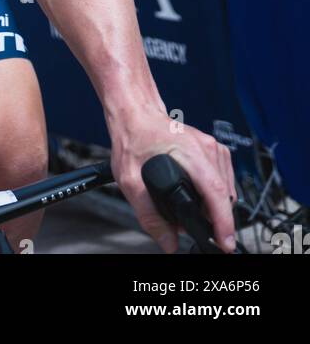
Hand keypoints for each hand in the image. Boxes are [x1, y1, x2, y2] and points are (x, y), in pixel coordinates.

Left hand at [109, 107, 235, 253]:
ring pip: (226, 187)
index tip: (226, 243)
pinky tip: (201, 199)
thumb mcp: (130, 180)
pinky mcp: (212, 148)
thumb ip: (149, 215)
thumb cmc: (133, 138)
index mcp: (189, 152)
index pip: (216, 192)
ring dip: (216, 206)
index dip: (224, 222)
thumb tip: (168, 242)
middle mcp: (206, 147)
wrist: (134, 114)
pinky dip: (215, 193)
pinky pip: (223, 178)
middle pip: (224, 193)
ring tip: (198, 216)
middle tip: (200, 231)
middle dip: (217, 219)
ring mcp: (211, 146)